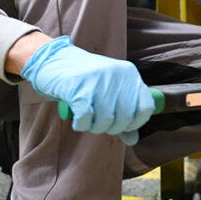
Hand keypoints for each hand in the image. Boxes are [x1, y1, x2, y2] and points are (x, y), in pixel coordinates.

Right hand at [20, 36, 153, 144]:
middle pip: (126, 118)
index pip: (146, 107)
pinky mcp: (78, 88)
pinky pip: (86, 119)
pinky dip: (81, 125)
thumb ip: (123, 114)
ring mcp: (98, 80)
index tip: (122, 125)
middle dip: (112, 128)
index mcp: (130, 74)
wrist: (53, 59)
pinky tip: (78, 119)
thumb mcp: (109, 91)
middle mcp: (118, 74)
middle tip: (99, 123)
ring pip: (106, 121)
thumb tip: (133, 140)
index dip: (135, 123)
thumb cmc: (85, 80)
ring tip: (88, 119)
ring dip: (95, 127)